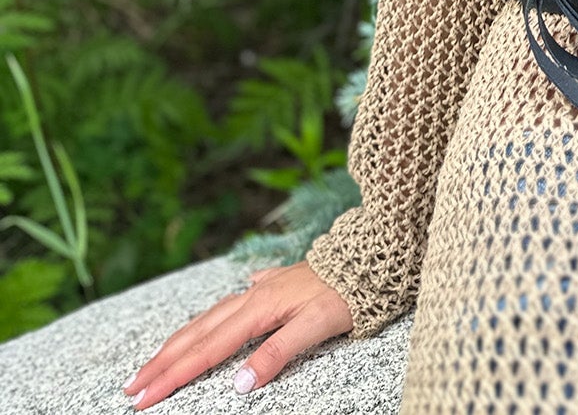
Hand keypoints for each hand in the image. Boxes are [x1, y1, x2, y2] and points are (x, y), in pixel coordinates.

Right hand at [121, 260, 353, 407]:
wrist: (373, 252)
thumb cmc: (348, 290)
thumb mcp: (317, 324)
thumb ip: (278, 353)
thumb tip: (239, 385)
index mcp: (259, 309)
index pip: (206, 351)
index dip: (173, 376)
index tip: (143, 400)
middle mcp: (253, 296)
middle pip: (197, 334)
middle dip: (162, 362)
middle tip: (130, 389)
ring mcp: (263, 287)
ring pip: (210, 317)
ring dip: (180, 341)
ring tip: (155, 360)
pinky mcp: (276, 283)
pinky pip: (232, 303)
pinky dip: (213, 316)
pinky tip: (215, 313)